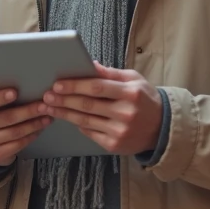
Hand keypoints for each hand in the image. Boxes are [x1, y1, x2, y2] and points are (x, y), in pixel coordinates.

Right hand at [0, 88, 50, 166]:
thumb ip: (1, 92)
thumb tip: (25, 81)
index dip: (0, 97)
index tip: (15, 92)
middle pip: (7, 118)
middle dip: (28, 111)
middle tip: (44, 106)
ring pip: (14, 132)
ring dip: (34, 125)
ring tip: (47, 118)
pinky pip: (17, 145)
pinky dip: (30, 136)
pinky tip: (39, 130)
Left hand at [41, 62, 163, 154]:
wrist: (162, 128)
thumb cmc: (145, 99)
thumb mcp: (134, 80)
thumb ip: (111, 73)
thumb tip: (90, 63)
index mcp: (130, 93)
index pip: (97, 87)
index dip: (75, 86)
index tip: (58, 84)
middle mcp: (125, 113)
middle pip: (88, 105)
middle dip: (64, 99)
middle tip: (47, 95)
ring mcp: (119, 131)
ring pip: (85, 121)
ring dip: (64, 113)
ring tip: (49, 107)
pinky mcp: (114, 145)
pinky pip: (90, 133)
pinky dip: (78, 125)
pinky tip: (67, 117)